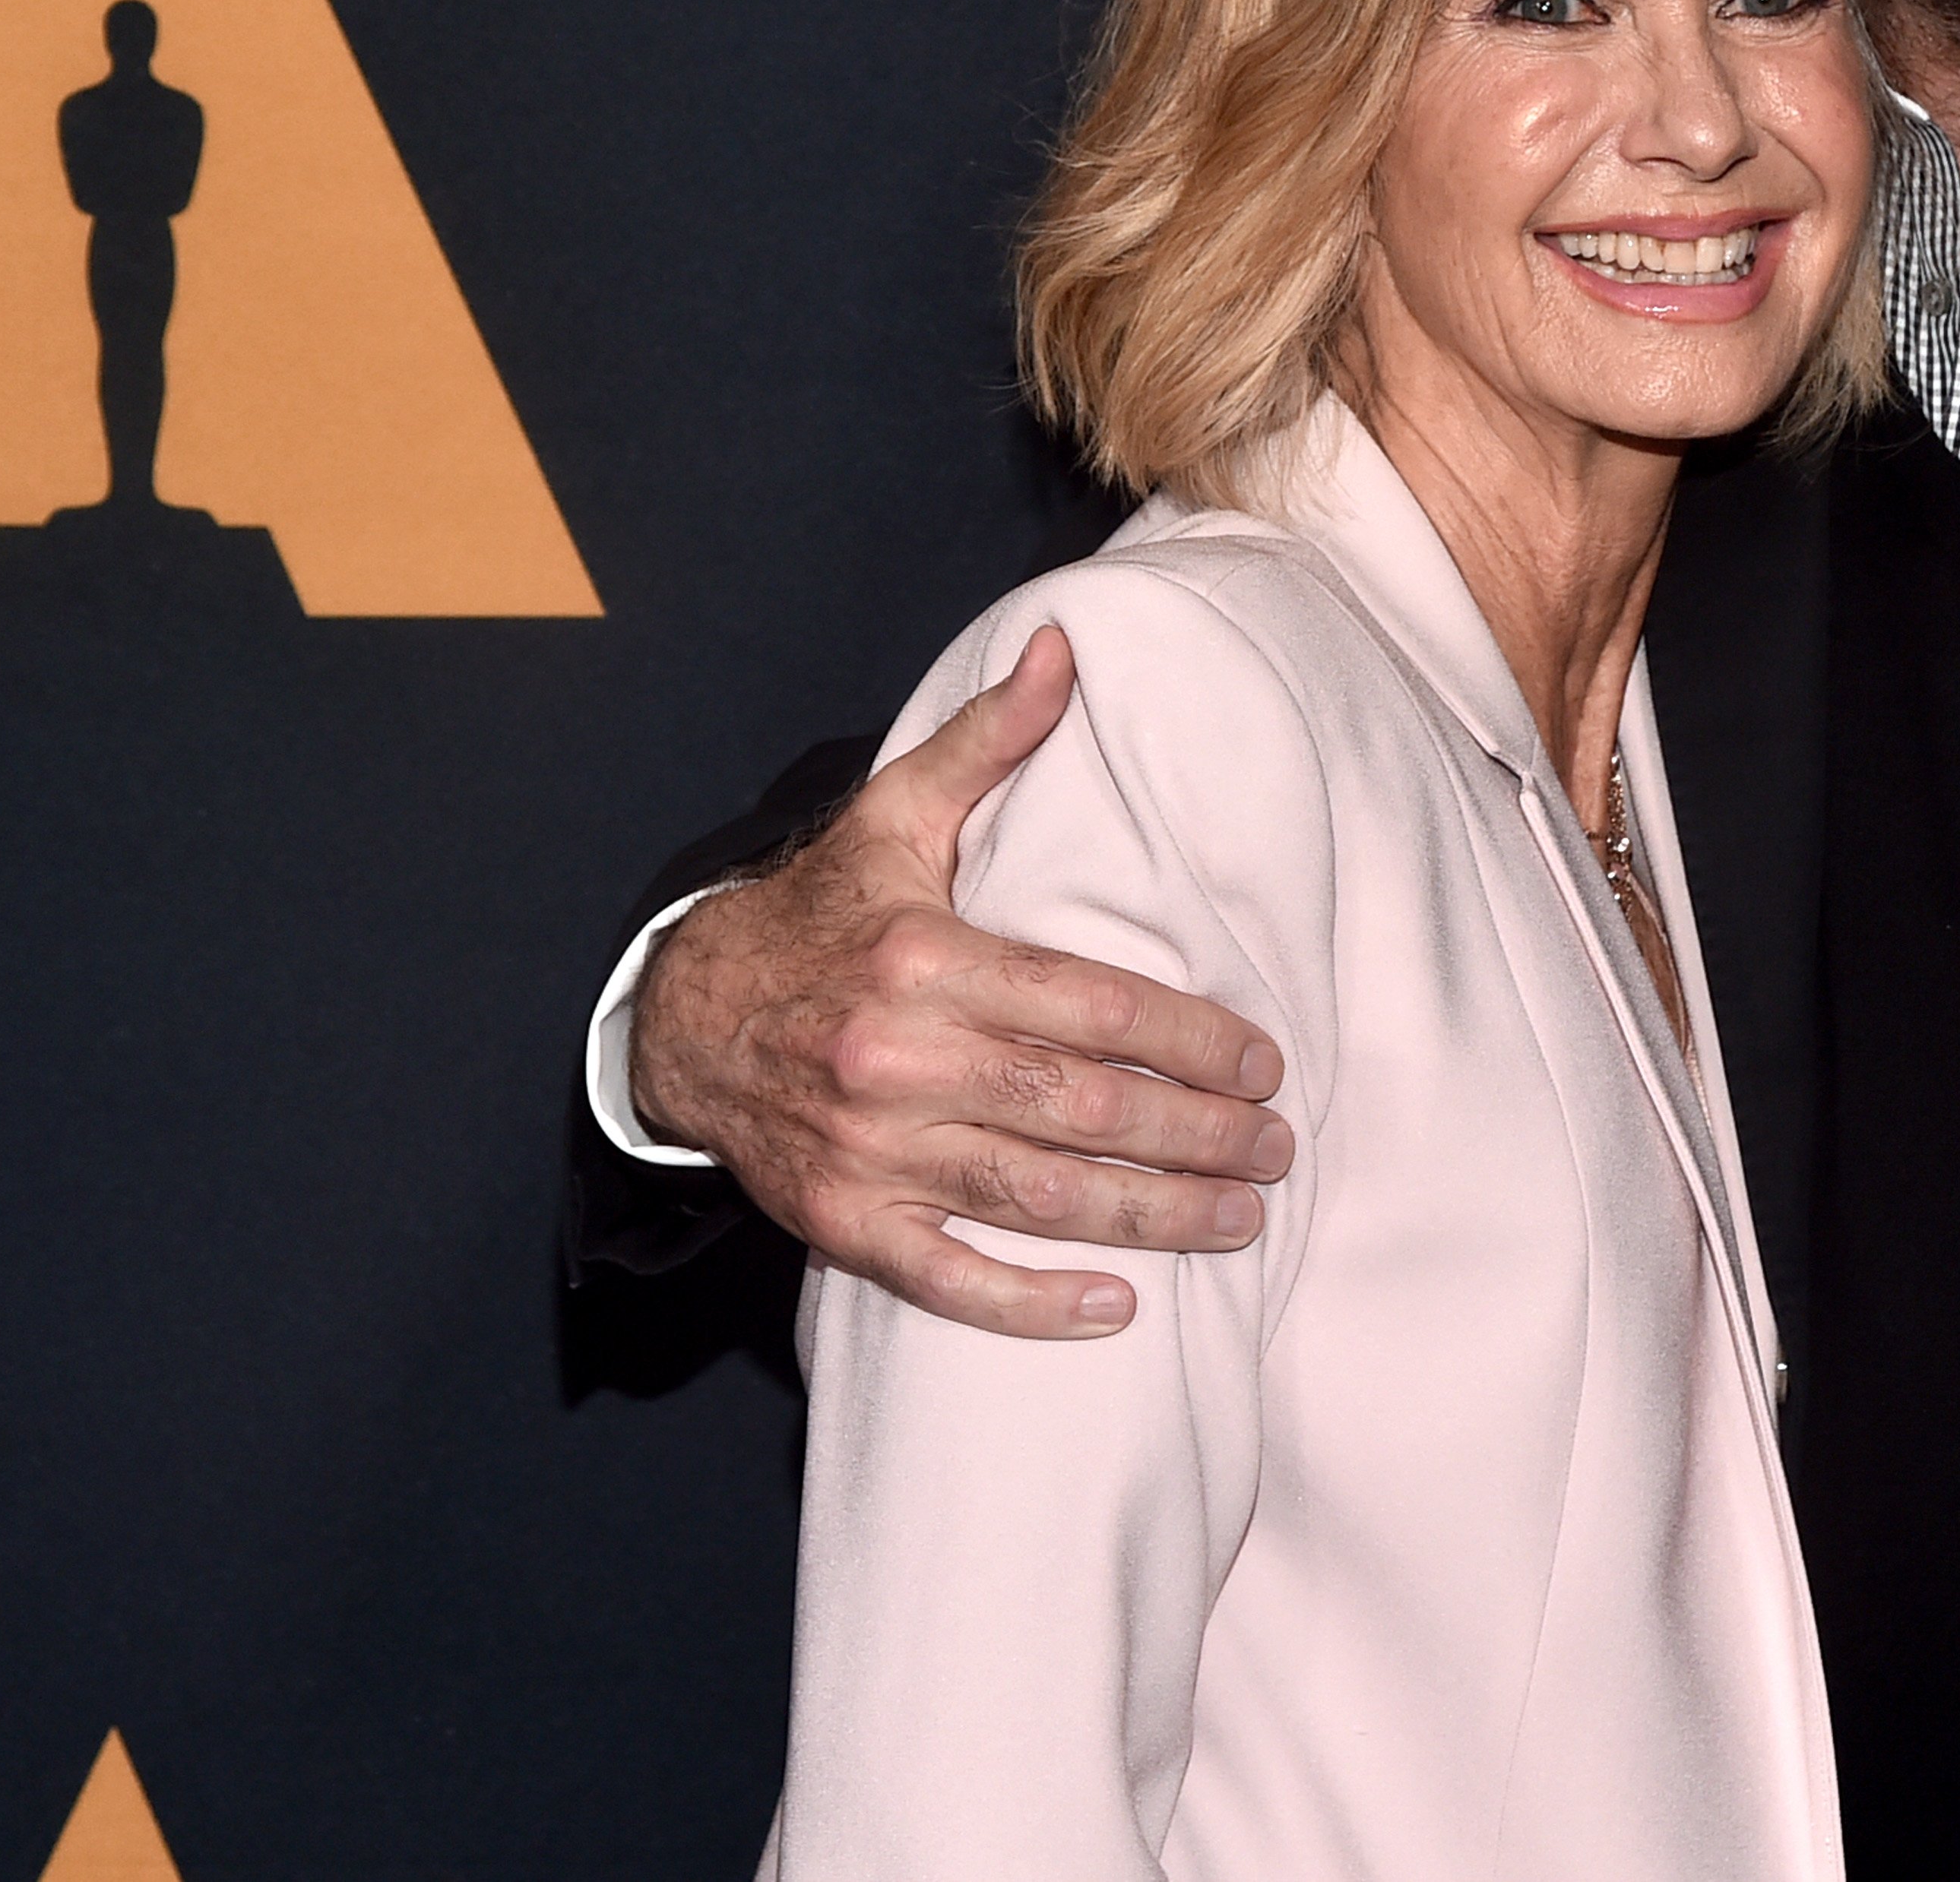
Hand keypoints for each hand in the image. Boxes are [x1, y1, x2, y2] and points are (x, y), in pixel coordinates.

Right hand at [625, 625, 1294, 1337]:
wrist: (684, 1014)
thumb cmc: (822, 913)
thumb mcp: (897, 814)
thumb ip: (992, 740)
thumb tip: (1064, 650)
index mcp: (925, 959)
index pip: (1093, 1006)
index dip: (1191, 1038)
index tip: (1265, 1058)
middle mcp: (896, 1059)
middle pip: (1079, 1108)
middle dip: (1194, 1135)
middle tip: (1275, 1148)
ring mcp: (867, 1150)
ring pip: (1033, 1197)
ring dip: (1149, 1217)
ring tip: (1238, 1219)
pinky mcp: (841, 1218)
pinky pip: (945, 1276)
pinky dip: (1030, 1303)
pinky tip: (1115, 1308)